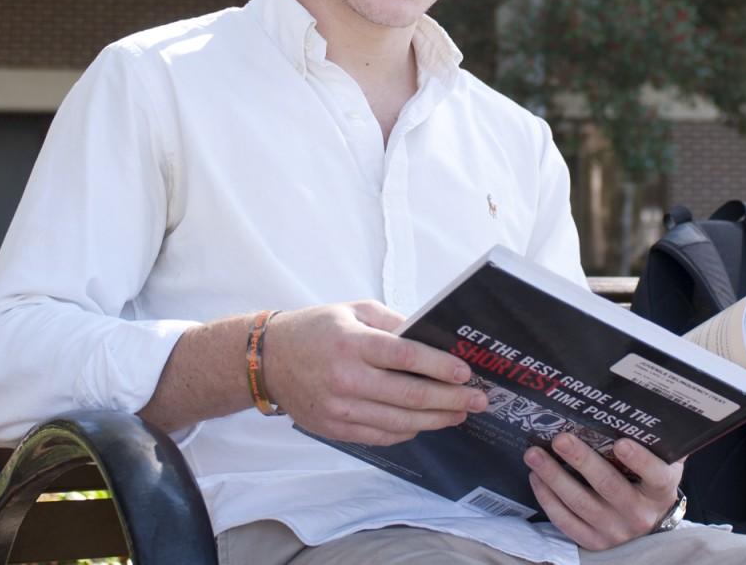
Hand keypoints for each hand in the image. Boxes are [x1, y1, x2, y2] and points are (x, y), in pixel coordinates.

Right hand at [263, 301, 487, 444]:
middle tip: (478, 400)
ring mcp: (340, 409)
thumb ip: (393, 322)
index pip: (406, 357)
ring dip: (435, 420)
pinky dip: (407, 432)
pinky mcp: (335, 429)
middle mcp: (346, 378)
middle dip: (450, 399)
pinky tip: (425, 423)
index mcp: (353, 343)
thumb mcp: (354, 310)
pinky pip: (380, 436)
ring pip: (399, 422)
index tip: (466, 372)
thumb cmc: (316, 329)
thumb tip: (431, 337)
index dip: (440, 367)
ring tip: (459, 414)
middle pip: (409, 395)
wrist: (268, 359)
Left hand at [524, 435, 683, 550]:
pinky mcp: (593, 541)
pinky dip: (548, 499)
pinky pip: (566, 521)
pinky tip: (536, 477)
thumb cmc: (650, 483)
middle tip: (560, 439)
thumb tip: (647, 403)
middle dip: (582, 461)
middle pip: (609, 486)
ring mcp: (615, 531)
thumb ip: (658, 441)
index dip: (640, 460)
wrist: (649, 528)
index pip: (656, 476)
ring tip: (534, 454)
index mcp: (660, 491)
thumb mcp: (663, 464)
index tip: (621, 443)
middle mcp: (639, 514)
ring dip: (554, 477)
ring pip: (581, 503)